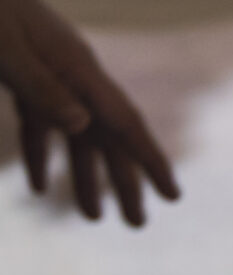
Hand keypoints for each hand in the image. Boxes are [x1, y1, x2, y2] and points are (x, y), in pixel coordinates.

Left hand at [0, 0, 178, 224]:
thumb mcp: (5, 48)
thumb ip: (42, 87)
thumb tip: (84, 127)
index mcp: (79, 68)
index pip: (126, 124)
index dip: (151, 162)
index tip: (174, 196)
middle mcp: (74, 74)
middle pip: (108, 137)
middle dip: (124, 181)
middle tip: (137, 225)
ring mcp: (50, 74)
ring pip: (77, 135)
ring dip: (84, 176)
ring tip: (92, 218)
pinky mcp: (24, 74)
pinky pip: (41, 124)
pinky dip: (43, 154)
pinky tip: (36, 186)